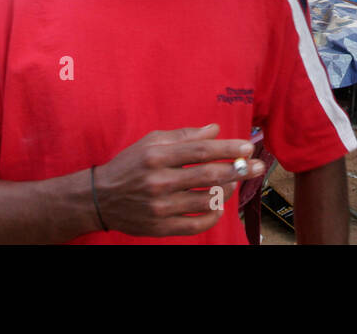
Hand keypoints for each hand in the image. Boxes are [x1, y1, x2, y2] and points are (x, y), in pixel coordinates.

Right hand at [91, 124, 264, 237]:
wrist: (100, 198)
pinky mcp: (160, 227)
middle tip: (256, 166)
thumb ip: (185, 135)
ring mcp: (159, 207)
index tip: (248, 148)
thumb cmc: (131, 164)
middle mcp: (159, 181)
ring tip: (233, 182)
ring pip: (207, 199)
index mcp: (157, 155)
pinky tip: (218, 205)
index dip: (228, 149)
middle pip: (209, 175)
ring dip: (227, 190)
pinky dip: (213, 216)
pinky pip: (196, 224)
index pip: (201, 150)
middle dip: (238, 170)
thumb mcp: (152, 142)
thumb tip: (215, 129)